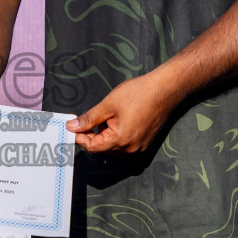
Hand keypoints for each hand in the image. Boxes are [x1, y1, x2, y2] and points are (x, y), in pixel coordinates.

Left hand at [66, 72, 180, 154]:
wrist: (166, 89)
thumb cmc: (139, 94)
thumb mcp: (108, 104)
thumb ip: (89, 118)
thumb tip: (72, 127)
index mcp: (121, 140)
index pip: (93, 147)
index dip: (80, 137)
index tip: (74, 126)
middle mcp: (131, 148)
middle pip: (103, 148)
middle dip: (92, 135)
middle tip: (86, 119)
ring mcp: (140, 146)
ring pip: (114, 145)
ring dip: (105, 134)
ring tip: (106, 115)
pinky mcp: (145, 141)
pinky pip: (125, 142)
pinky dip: (117, 133)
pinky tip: (118, 118)